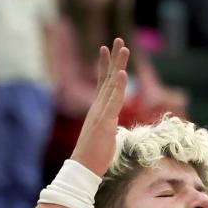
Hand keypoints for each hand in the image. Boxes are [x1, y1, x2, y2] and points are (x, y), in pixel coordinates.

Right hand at [71, 38, 129, 176]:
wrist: (83, 168)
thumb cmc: (94, 156)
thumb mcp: (105, 138)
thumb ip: (108, 128)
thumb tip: (112, 128)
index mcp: (98, 111)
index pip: (103, 84)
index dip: (105, 66)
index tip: (106, 49)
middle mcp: (98, 108)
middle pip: (107, 78)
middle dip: (113, 58)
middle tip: (119, 40)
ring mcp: (100, 113)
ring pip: (110, 84)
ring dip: (118, 65)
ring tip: (124, 48)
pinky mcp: (104, 121)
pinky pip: (113, 101)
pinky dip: (118, 86)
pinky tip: (122, 73)